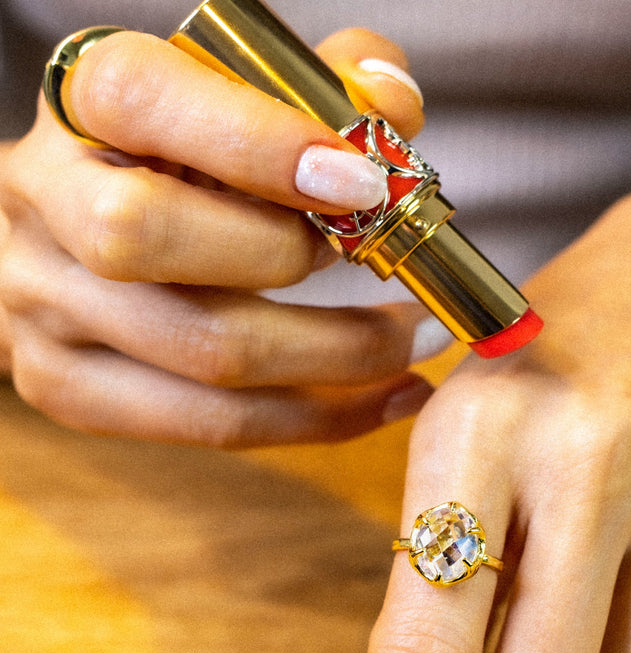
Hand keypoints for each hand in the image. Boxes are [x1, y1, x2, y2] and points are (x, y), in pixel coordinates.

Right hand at [0, 29, 440, 444]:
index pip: (147, 103)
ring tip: (419, 348)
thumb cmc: (183, 161)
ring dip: (339, 359)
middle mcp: (44, 202)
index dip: (258, 144)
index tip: (365, 183)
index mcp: (83, 102)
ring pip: (203, 352)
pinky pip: (212, 424)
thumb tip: (395, 107)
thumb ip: (320, 84)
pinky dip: (317, 420)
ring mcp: (44, 307)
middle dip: (291, 258)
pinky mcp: (68, 388)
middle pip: (150, 237)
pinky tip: (382, 401)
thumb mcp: (237, 100)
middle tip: (387, 262)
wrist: (84, 228)